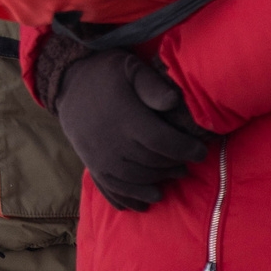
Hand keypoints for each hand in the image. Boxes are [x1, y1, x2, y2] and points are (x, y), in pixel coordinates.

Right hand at [54, 48, 207, 211]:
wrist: (69, 84)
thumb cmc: (106, 74)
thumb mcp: (131, 68)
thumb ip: (153, 85)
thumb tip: (174, 102)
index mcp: (125, 118)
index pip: (162, 142)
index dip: (185, 149)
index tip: (201, 151)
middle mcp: (112, 143)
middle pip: (151, 163)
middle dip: (174, 166)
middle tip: (187, 165)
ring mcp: (99, 158)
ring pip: (135, 181)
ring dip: (156, 184)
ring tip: (171, 179)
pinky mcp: (92, 166)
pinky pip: (113, 190)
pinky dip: (131, 199)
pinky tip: (145, 202)